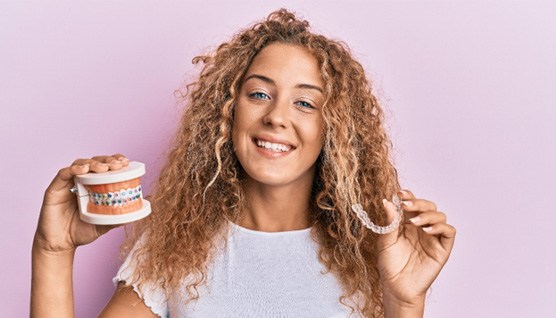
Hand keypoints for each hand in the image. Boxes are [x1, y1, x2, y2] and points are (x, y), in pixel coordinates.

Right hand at [33, 154, 129, 253]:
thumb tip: (136, 214)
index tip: (126, 162)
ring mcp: (68, 183)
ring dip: (93, 163)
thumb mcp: (104, 224)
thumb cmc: (81, 231)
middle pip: (95, 162)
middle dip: (107, 160)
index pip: (106, 166)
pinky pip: (63, 174)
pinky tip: (83, 170)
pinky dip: (73, 169)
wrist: (60, 245)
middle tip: (118, 165)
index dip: (115, 161)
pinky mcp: (54, 189)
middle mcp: (81, 181)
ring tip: (104, 168)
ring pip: (80, 164)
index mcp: (94, 185)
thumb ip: (117, 217)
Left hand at [377, 189, 455, 306]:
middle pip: (428, 206)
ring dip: (428, 214)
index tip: (399, 194)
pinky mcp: (442, 249)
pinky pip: (449, 232)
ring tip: (414, 221)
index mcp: (407, 224)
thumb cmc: (390, 265)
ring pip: (440, 216)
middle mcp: (421, 228)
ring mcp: (433, 237)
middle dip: (418, 202)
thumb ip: (389, 223)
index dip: (408, 196)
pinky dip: (440, 227)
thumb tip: (387, 202)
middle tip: (406, 205)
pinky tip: (427, 230)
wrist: (396, 287)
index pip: (412, 204)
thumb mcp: (385, 242)